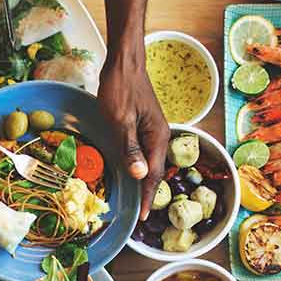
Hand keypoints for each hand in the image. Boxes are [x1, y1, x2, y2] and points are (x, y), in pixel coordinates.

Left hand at [99, 44, 172, 218]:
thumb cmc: (121, 88)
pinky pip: (143, 152)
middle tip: (138, 214)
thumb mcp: (121, 120)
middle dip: (147, 193)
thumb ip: (130, 148)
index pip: (154, 175)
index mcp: (157, 138)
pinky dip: (137, 165)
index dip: (148, 197)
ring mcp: (153, 131)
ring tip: (135, 199)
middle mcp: (160, 137)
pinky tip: (130, 171)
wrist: (124, 62)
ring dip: (143, 180)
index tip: (143, 218)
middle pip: (155, 171)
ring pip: (149, 162)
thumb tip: (140, 176)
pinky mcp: (144, 126)